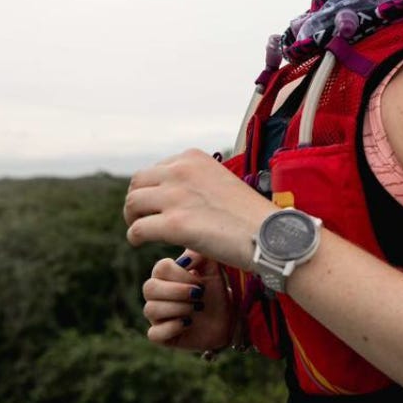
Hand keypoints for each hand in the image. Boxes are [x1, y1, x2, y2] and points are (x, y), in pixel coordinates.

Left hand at [123, 148, 272, 268]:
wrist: (270, 235)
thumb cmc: (250, 215)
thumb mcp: (221, 182)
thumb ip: (196, 182)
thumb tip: (175, 194)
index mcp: (192, 158)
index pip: (154, 169)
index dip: (151, 190)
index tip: (157, 205)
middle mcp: (181, 171)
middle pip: (137, 183)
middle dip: (137, 202)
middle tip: (142, 218)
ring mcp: (176, 196)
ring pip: (132, 204)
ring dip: (133, 219)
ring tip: (141, 230)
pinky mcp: (174, 224)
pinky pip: (137, 230)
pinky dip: (135, 238)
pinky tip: (142, 244)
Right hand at [142, 252, 233, 351]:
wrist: (226, 321)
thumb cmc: (215, 293)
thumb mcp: (213, 271)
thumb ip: (201, 256)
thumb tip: (185, 259)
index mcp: (165, 276)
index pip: (160, 268)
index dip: (181, 274)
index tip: (201, 281)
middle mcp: (156, 295)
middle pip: (149, 288)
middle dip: (177, 291)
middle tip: (199, 294)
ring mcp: (156, 316)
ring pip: (150, 309)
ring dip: (178, 308)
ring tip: (198, 308)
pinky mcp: (161, 336)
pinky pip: (154, 334)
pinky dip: (172, 327)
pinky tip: (188, 323)